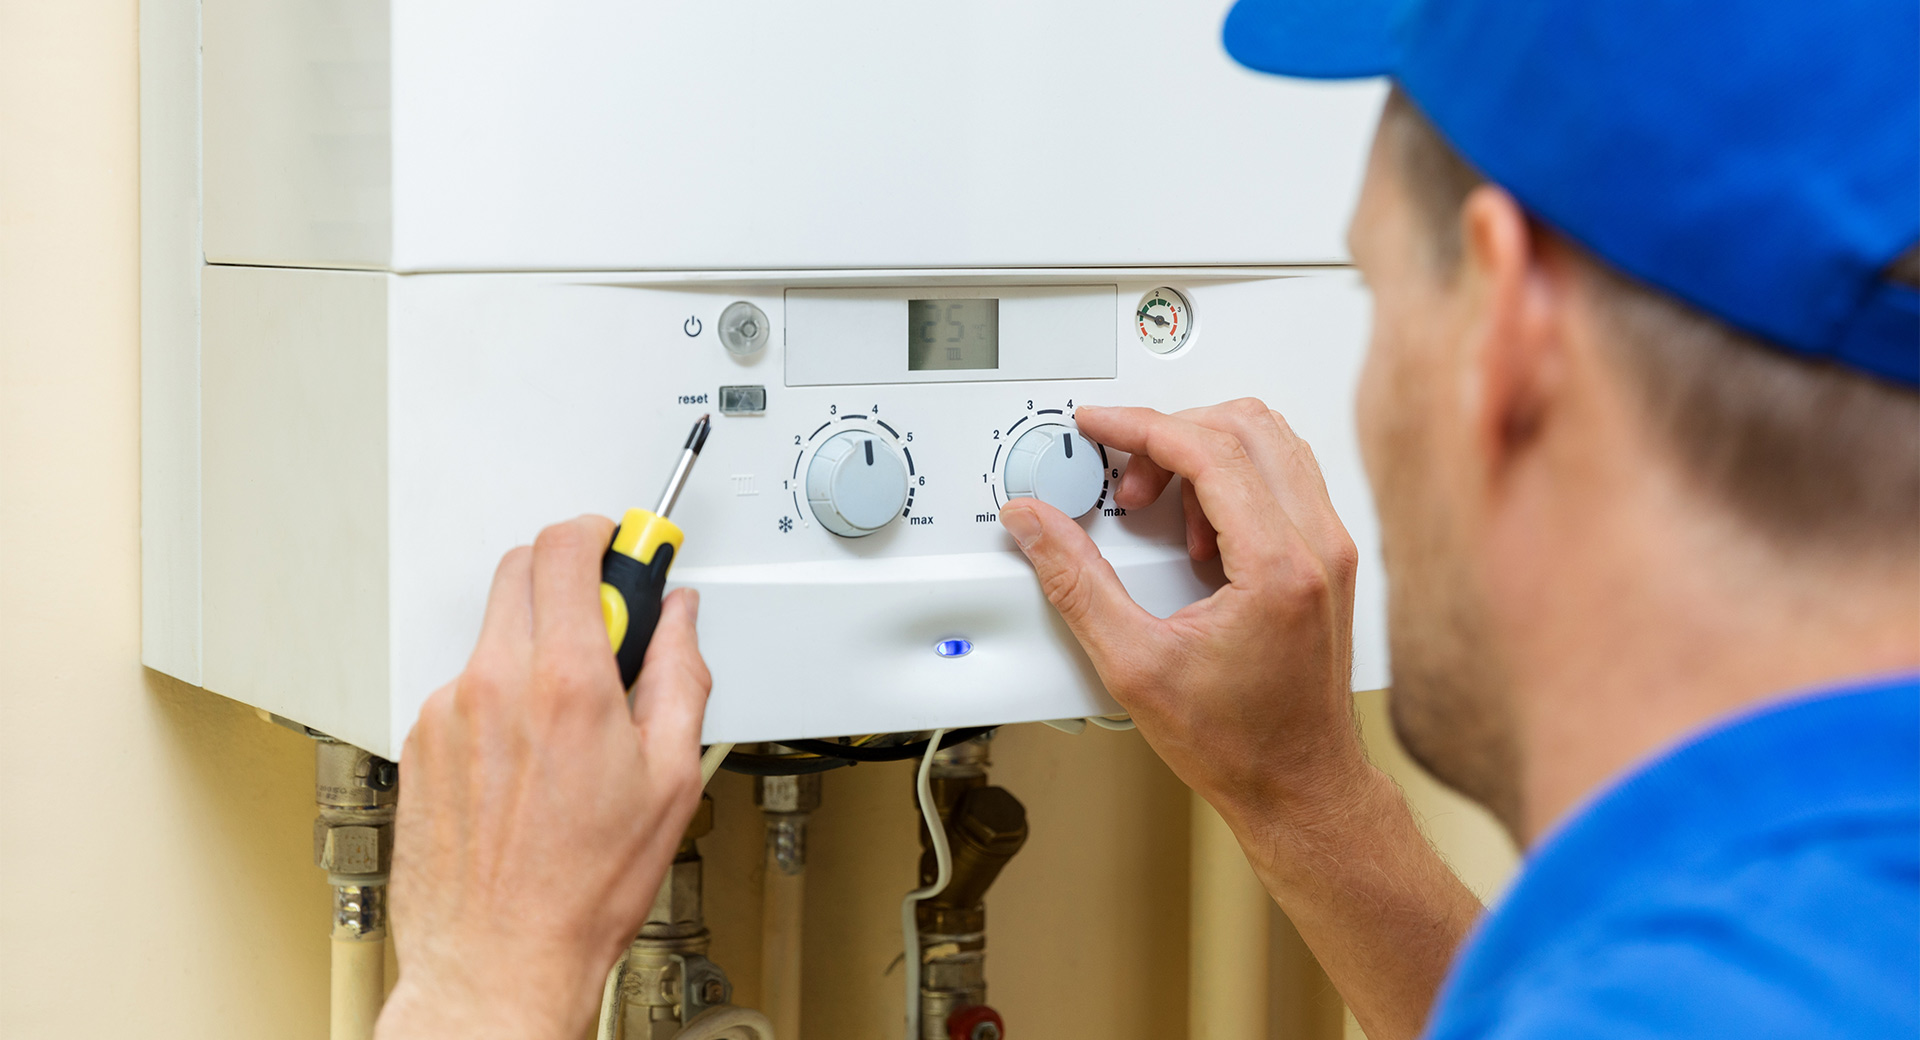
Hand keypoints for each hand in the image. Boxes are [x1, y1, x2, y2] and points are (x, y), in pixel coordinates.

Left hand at [376, 515, 710, 1039]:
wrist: (499, 959)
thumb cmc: (581, 889)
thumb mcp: (670, 778)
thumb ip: (680, 675)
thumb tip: (679, 622)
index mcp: (566, 685)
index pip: (566, 549)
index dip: (601, 533)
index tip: (624, 545)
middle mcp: (495, 685)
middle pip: (522, 568)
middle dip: (570, 577)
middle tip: (608, 624)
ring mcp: (448, 711)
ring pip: (495, 629)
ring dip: (537, 643)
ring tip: (569, 718)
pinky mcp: (420, 740)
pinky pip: (467, 683)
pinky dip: (501, 694)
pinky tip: (529, 755)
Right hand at [998, 400, 1369, 840]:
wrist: (1300, 787)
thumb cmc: (1240, 744)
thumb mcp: (1134, 664)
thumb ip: (1075, 583)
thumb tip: (1035, 524)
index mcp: (1278, 566)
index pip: (1208, 449)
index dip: (1139, 425)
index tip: (1097, 425)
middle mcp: (1318, 546)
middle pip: (1246, 426)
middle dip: (1170, 435)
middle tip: (1123, 481)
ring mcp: (1331, 550)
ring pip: (1270, 443)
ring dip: (1203, 455)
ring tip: (1158, 511)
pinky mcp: (1329, 560)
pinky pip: (1283, 478)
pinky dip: (1231, 481)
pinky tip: (1195, 535)